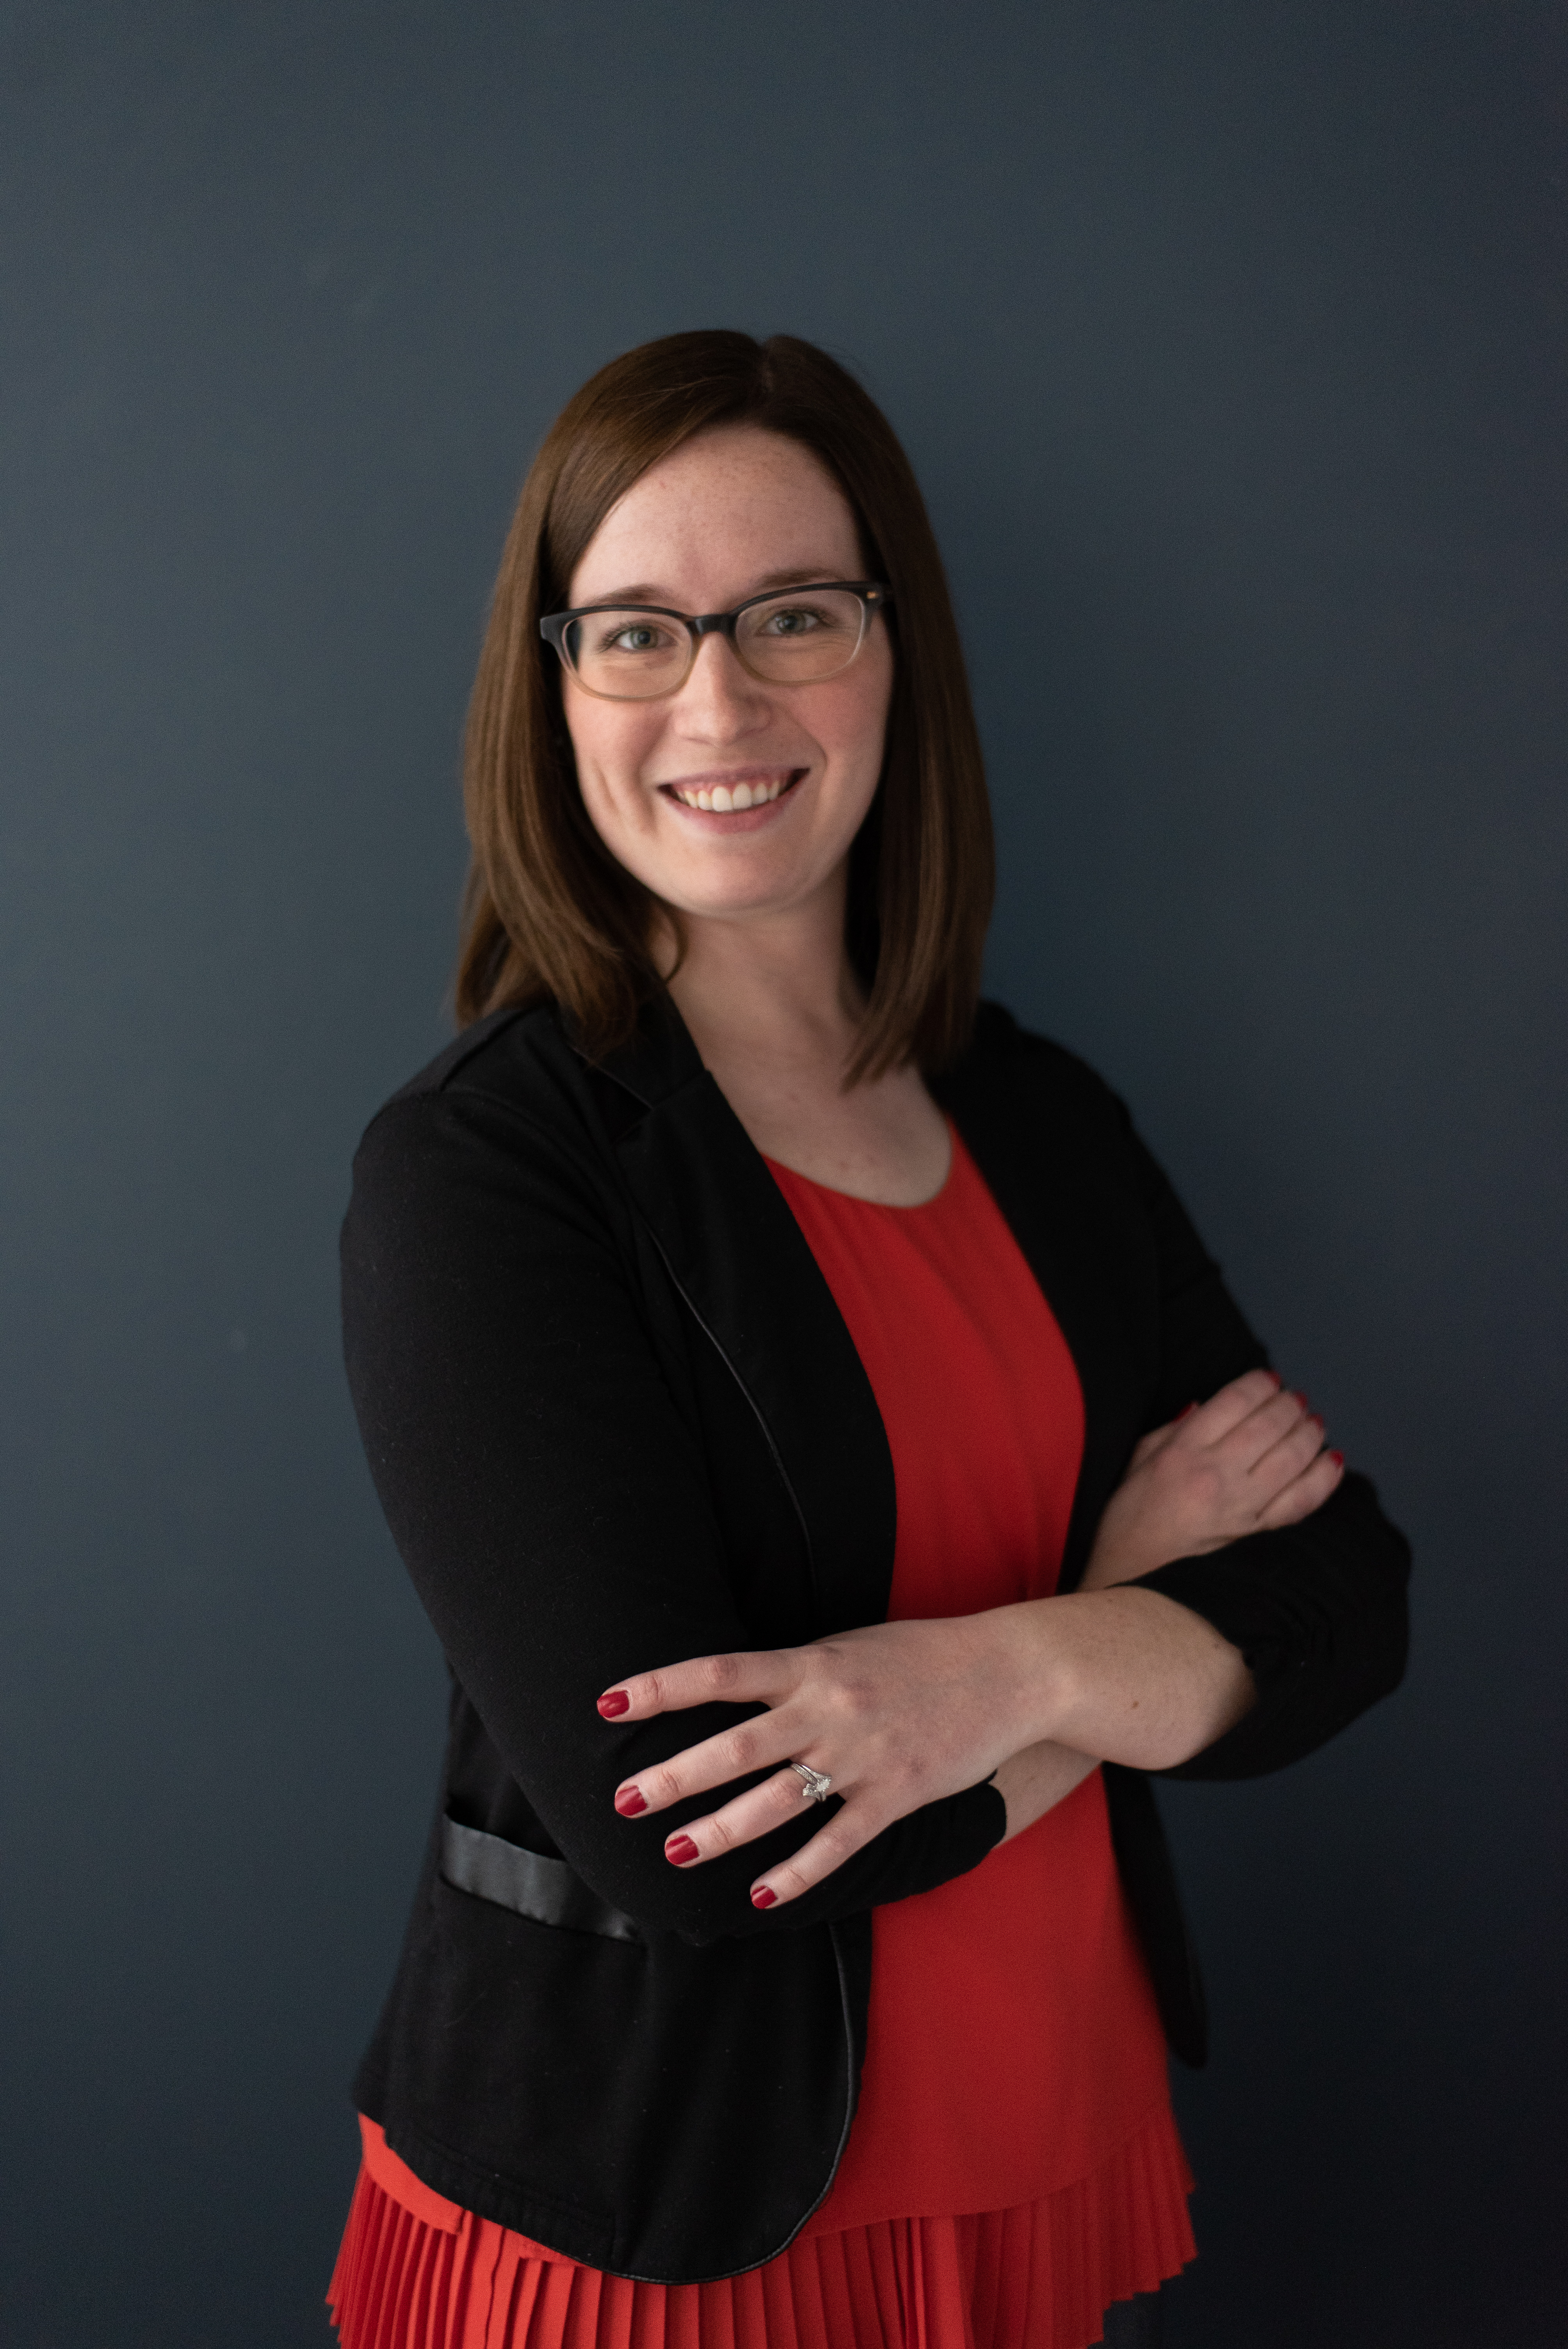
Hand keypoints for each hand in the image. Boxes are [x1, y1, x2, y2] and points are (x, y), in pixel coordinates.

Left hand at [596, 1611, 1033, 1910]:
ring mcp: (863, 1756)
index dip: (661, 1688)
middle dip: (676, 1777)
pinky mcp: (896, 1795)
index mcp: (812, 1663)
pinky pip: (838, 1843)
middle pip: (736, 1747)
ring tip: (673, 1851)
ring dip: (720, 1830)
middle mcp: (830, 1709)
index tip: (609, 1704)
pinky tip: (760, 1896)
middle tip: (624, 1799)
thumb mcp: (848, 1647)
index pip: (720, 1674)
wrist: (1007, 1670)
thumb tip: (731, 1689)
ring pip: (778, 1802)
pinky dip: (797, 1874)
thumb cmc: (919, 1654)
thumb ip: (795, 1671)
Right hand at [1080, 1368, 1342, 1591]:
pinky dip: (1323, 1478)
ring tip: (1313, 1423)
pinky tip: (1332, 1461)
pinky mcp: (1258, 1537)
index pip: (1235, 1401)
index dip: (1260, 1383)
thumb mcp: (1137, 1463)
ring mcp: (1241, 1509)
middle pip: (1270, 1425)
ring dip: (1310, 1433)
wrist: (1128, 1583)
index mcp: (1182, 1452)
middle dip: (1289, 1405)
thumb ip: (1173, 1430)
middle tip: (1295, 1399)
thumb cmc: (1126, 1522)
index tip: (1270, 1380)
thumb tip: (1207, 1404)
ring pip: (1293, 1458)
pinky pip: (1303, 1502)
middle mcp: (1215, 1476)